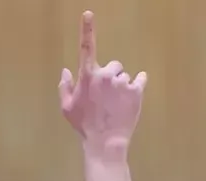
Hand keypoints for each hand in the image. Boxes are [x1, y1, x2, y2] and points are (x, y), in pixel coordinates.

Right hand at [59, 11, 146, 154]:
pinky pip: (140, 80)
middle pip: (113, 66)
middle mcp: (105, 75)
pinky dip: (137, 88)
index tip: (88, 14)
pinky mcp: (137, 90)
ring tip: (117, 105)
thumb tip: (66, 71)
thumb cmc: (84, 126)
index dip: (87, 29)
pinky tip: (130, 100)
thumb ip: (65, 87)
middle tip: (107, 97)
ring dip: (122, 86)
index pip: (86, 47)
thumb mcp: (67, 108)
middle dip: (111, 77)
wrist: (105, 142)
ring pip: (125, 76)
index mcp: (87, 76)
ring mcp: (122, 82)